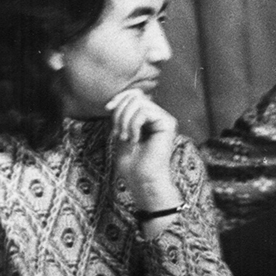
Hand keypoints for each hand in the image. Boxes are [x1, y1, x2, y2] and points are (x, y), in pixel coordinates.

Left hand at [106, 89, 179, 208]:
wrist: (142, 180)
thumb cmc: (132, 164)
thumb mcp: (121, 133)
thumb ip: (122, 115)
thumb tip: (121, 98)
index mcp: (149, 118)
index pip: (135, 94)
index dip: (120, 97)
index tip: (107, 108)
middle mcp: (159, 116)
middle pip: (135, 96)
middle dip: (120, 113)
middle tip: (119, 134)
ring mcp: (165, 119)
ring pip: (138, 102)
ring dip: (125, 120)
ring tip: (126, 138)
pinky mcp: (168, 124)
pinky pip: (144, 111)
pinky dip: (133, 124)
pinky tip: (135, 139)